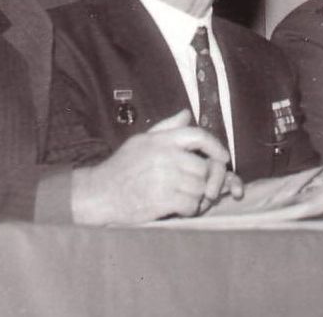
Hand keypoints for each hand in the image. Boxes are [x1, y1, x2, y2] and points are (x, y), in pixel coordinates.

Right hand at [70, 109, 229, 224]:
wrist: (98, 194)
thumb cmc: (121, 167)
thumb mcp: (141, 140)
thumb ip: (166, 128)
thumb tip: (187, 114)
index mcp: (161, 140)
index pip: (198, 136)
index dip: (216, 146)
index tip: (224, 157)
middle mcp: (165, 157)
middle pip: (203, 167)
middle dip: (207, 179)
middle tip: (202, 186)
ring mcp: (164, 179)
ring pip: (200, 188)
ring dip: (199, 196)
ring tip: (188, 197)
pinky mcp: (162, 200)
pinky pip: (191, 204)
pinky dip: (190, 209)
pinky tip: (181, 208)